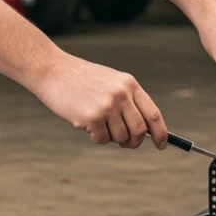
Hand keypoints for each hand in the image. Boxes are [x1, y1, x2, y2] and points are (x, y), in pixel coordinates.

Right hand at [32, 54, 168, 149]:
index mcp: (130, 84)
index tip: (162, 145)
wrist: (52, 70)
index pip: (153, 114)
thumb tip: (144, 132)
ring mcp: (107, 106)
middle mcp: (122, 95)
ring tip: (100, 125)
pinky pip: (102, 140)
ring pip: (121, 137)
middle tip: (126, 144)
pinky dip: (97, 138)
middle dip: (135, 142)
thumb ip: (128, 101)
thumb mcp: (112, 82)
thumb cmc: (82, 80)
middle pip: (140, 130)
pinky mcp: (91, 117)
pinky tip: (86, 124)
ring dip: (113, 138)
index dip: (161, 133)